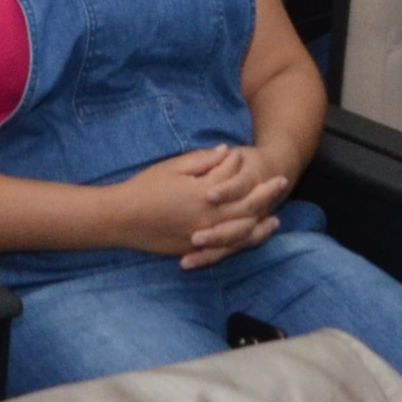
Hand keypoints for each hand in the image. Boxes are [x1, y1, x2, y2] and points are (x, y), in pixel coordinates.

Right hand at [112, 145, 291, 265]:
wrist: (120, 219)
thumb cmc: (144, 188)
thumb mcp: (173, 167)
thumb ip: (203, 160)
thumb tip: (227, 152)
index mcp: (203, 194)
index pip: (233, 179)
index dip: (242, 166)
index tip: (249, 157)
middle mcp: (208, 219)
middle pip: (247, 207)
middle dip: (266, 194)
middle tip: (281, 183)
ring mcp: (202, 238)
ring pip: (241, 233)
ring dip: (260, 225)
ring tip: (275, 218)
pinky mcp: (193, 250)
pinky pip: (225, 249)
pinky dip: (241, 243)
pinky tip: (248, 237)